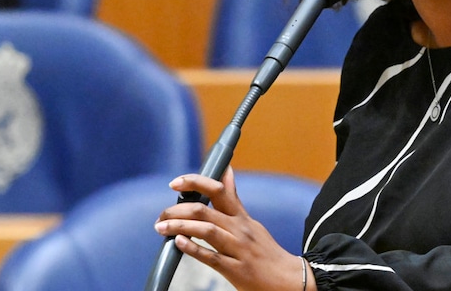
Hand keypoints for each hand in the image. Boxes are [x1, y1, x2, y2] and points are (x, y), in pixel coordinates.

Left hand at [155, 167, 309, 290]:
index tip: (176, 183)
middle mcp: (240, 229)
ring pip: (207, 230)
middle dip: (178, 209)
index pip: (219, 190)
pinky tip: (179, 243)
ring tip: (162, 227)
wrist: (289, 279)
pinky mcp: (237, 270)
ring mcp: (239, 249)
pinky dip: (193, 249)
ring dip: (180, 226)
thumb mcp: (251, 222)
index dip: (196, 182)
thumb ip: (235, 200)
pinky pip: (212, 257)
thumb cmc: (266, 251)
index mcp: (241, 217)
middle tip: (161, 215)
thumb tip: (227, 171)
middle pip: (206, 210)